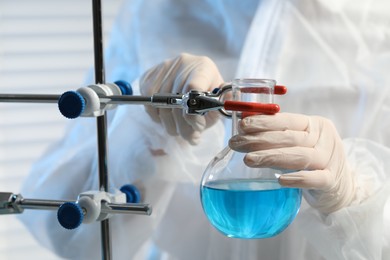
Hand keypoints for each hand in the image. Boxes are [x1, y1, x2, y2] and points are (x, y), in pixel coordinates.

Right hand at [140, 53, 223, 144]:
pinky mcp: (149, 76)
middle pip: (176, 101)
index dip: (193, 113)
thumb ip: (217, 110)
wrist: (194, 79)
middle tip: (190, 136)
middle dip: (183, 126)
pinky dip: (157, 118)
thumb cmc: (207, 94)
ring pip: (162, 106)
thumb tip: (223, 112)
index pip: (193, 88)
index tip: (198, 126)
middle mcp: (183, 63)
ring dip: (171, 125)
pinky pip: (149, 104)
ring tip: (180, 129)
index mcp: (204, 68)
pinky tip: (167, 119)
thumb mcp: (217, 103)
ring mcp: (164, 68)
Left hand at [228, 113, 356, 213]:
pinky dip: (297, 179)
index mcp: (316, 126)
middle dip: (259, 140)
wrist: (343, 187)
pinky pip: (314, 179)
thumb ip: (281, 135)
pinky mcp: (332, 182)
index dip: (264, 122)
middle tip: (236, 143)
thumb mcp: (302, 142)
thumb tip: (245, 128)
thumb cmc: (314, 160)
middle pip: (289, 138)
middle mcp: (324, 140)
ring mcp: (330, 161)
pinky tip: (279, 180)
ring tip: (248, 159)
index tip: (242, 126)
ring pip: (299, 156)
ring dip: (271, 157)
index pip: (288, 120)